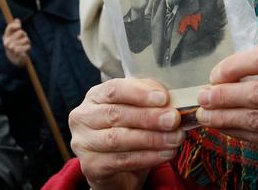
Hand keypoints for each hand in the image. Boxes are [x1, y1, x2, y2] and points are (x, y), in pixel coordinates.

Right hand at [2, 19, 29, 67]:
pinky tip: (25, 51)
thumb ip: (15, 27)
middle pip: (20, 32)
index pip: (10, 27)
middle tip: (22, 40)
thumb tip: (17, 20)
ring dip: (27, 42)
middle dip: (24, 35)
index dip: (16, 25)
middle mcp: (7, 42)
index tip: (19, 26)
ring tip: (23, 46)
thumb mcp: (14, 36)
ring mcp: (12, 48)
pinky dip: (28, 47)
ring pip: (26, 39)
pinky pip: (28, 46)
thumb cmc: (15, 45)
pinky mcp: (18, 53)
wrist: (15, 59)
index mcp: (5, 37)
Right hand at [69, 78, 183, 189]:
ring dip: (151, 139)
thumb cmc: (129, 128)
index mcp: (95, 96)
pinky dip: (147, 157)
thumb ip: (149, 99)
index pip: (114, 89)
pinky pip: (121, 161)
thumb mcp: (138, 108)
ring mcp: (83, 143)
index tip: (163, 98)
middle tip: (174, 119)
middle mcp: (83, 117)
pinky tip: (166, 153)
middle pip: (116, 114)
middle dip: (148, 117)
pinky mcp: (90, 166)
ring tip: (175, 138)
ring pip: (118, 139)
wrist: (119, 167)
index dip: (139, 93)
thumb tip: (168, 98)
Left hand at [195, 47, 257, 187]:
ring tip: (205, 115)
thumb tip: (234, 73)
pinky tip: (224, 128)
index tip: (217, 73)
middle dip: (223, 94)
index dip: (235, 66)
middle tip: (203, 95)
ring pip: (255, 118)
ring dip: (224, 116)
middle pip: (257, 91)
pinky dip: (238, 133)